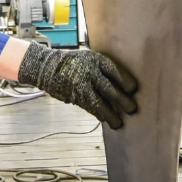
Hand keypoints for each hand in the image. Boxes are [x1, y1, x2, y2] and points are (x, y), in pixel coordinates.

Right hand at [18, 43, 137, 128]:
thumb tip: (120, 86)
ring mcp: (81, 85)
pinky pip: (89, 108)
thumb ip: (102, 70)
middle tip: (132, 109)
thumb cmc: (72, 62)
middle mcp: (90, 72)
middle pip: (111, 89)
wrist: (47, 66)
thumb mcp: (89, 59)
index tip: (133, 89)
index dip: (126, 81)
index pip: (115, 71)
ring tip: (119, 122)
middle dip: (122, 101)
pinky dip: (98, 114)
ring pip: (100, 103)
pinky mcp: (75, 97)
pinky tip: (104, 119)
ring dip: (111, 114)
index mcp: (96, 60)